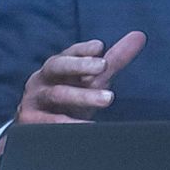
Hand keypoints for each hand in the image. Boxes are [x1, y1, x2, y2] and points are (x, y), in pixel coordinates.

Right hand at [7, 31, 147, 127]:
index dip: (83, 50)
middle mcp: (42, 79)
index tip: (100, 46)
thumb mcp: (91, 81)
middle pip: (57, 66)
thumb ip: (114, 60)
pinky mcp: (30, 122)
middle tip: (104, 66)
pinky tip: (87, 126)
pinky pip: (48, 123)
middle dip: (79, 65)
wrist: (38, 133)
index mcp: (56, 67)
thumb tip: (140, 35)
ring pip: (57, 94)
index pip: (68, 52)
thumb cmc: (69, 101)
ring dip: (82, 95)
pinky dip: (67, 124)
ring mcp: (33, 100)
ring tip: (108, 99)